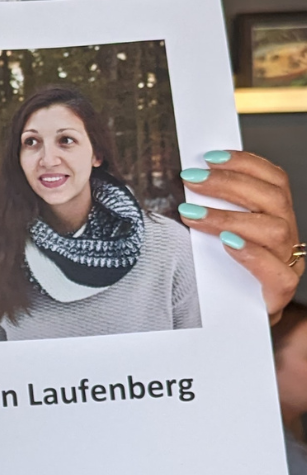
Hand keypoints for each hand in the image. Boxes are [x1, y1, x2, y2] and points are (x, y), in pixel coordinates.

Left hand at [177, 150, 301, 321]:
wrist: (231, 317)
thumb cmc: (221, 270)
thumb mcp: (214, 233)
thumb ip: (210, 209)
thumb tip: (187, 180)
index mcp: (276, 217)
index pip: (275, 180)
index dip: (246, 163)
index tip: (211, 157)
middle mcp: (287, 238)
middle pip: (273, 198)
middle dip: (229, 184)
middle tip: (191, 179)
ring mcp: (288, 264)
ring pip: (275, 230)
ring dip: (229, 216)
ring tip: (192, 214)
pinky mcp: (280, 293)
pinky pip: (278, 272)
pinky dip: (251, 254)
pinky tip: (227, 243)